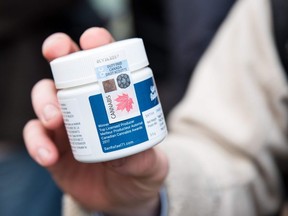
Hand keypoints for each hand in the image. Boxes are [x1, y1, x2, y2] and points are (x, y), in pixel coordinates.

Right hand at [23, 27, 168, 215]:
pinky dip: (36, 141)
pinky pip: (35, 135)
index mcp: (114, 99)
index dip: (97, 45)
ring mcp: (67, 123)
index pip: (104, 63)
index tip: (92, 40)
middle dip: (59, 53)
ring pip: (44, 96)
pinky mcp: (52, 145)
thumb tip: (122, 155)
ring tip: (54, 119)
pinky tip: (48, 155)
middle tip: (56, 53)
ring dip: (44, 100)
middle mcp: (87, 104)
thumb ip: (143, 160)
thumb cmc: (139, 171)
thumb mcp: (150, 165)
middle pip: (67, 69)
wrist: (121, 197)